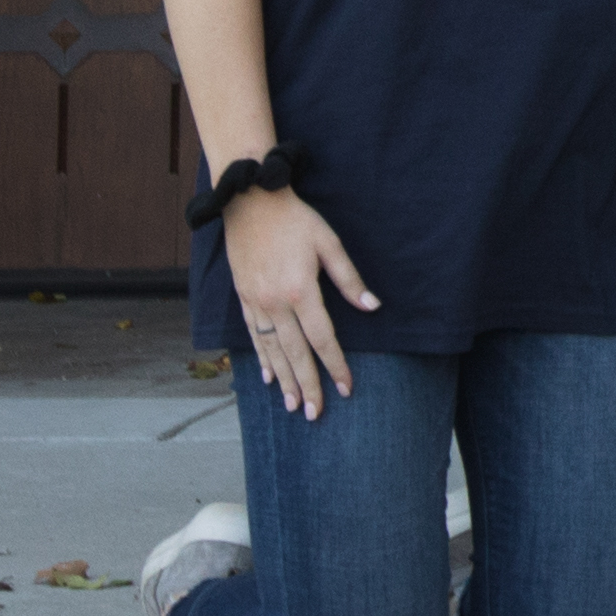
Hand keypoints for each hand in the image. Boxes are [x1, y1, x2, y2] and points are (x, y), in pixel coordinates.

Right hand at [224, 191, 378, 415]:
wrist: (250, 201)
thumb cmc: (295, 220)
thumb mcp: (329, 243)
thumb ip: (349, 278)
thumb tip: (372, 306)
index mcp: (301, 291)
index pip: (323, 339)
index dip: (336, 365)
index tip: (346, 388)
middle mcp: (275, 303)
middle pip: (296, 353)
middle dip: (308, 385)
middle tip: (316, 414)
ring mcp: (256, 303)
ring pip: (272, 351)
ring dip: (284, 380)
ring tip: (294, 406)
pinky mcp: (243, 298)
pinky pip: (253, 336)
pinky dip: (262, 359)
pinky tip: (268, 377)